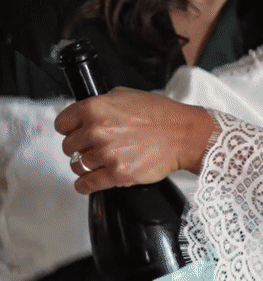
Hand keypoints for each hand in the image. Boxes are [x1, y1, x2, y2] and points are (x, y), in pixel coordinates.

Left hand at [55, 87, 218, 193]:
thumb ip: (101, 104)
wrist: (182, 134)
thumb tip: (86, 115)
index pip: (62, 123)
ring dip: (83, 166)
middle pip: (68, 147)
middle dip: (78, 147)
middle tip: (91, 147)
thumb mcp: (126, 95)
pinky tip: (88, 182)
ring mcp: (106, 154)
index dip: (68, 128)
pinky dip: (84, 185)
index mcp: (95, 108)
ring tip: (95, 164)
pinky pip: (87, 185)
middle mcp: (97, 131)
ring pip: (76, 166)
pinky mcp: (117, 174)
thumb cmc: (159, 113)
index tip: (73, 132)